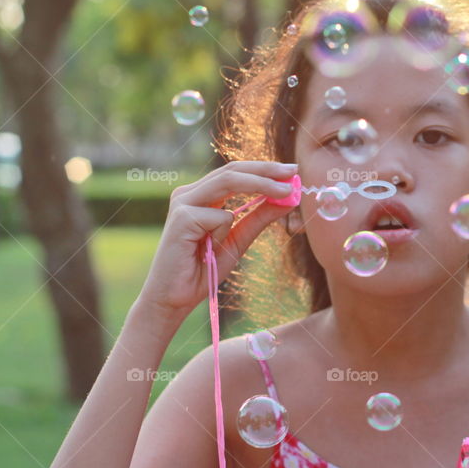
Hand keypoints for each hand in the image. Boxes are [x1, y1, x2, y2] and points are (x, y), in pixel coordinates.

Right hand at [132, 160, 297, 326]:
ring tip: (286, 192)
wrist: (175, 299)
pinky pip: (221, 216)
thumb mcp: (238, 240)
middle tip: (294, 171)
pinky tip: (206, 250)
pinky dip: (224, 235)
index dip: (263, 168)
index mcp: (200, 196)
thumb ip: (258, 218)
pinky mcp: (182, 217)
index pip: (235, 172)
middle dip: (266, 169)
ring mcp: (183, 203)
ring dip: (262, 185)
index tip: (292, 170)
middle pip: (232, 170)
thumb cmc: (202, 271)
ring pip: (229, 181)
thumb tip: (288, 198)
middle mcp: (189, 194)